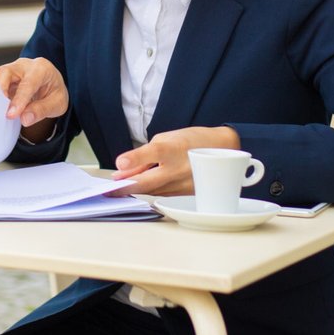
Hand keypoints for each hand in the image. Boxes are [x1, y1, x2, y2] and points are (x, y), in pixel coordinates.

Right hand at [0, 57, 67, 140]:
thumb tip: (24, 119)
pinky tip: (1, 109)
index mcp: (42, 69)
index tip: (11, 115)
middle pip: (5, 72)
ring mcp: (13, 69)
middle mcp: (25, 65)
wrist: (52, 85)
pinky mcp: (5, 77)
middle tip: (0, 110)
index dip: (18, 100)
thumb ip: (42, 111)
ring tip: (1, 111)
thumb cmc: (55, 92)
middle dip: (0, 90)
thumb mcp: (58, 104)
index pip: (28, 83)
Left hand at [110, 125, 240, 195]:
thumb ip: (144, 156)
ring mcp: (184, 184)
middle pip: (148, 182)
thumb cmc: (191, 141)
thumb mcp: (165, 139)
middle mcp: (179, 168)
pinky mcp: (188, 194)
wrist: (223, 150)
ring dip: (135, 190)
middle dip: (125, 187)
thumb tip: (123, 170)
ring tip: (120, 188)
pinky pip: (163, 195)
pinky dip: (150, 192)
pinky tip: (140, 189)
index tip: (119, 164)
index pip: (153, 153)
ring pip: (153, 192)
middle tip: (110, 189)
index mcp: (173, 149)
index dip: (134, 159)